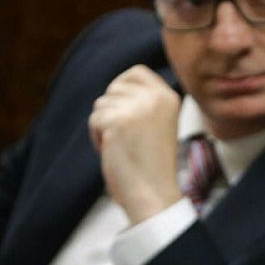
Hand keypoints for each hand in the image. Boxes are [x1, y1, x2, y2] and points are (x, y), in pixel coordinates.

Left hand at [87, 64, 182, 223]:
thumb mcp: (157, 123)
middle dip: (112, 110)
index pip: (136, 72)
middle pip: (114, 88)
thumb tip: (118, 87)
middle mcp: (156, 98)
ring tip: (122, 145)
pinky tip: (114, 151)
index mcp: (169, 97)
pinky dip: (98, 137)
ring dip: (104, 125)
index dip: (122, 86)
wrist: (153, 192)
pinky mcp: (117, 120)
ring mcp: (137, 108)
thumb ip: (144, 102)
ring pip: (102, 104)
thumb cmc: (152, 164)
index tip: (123, 109)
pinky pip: (94, 119)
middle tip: (125, 135)